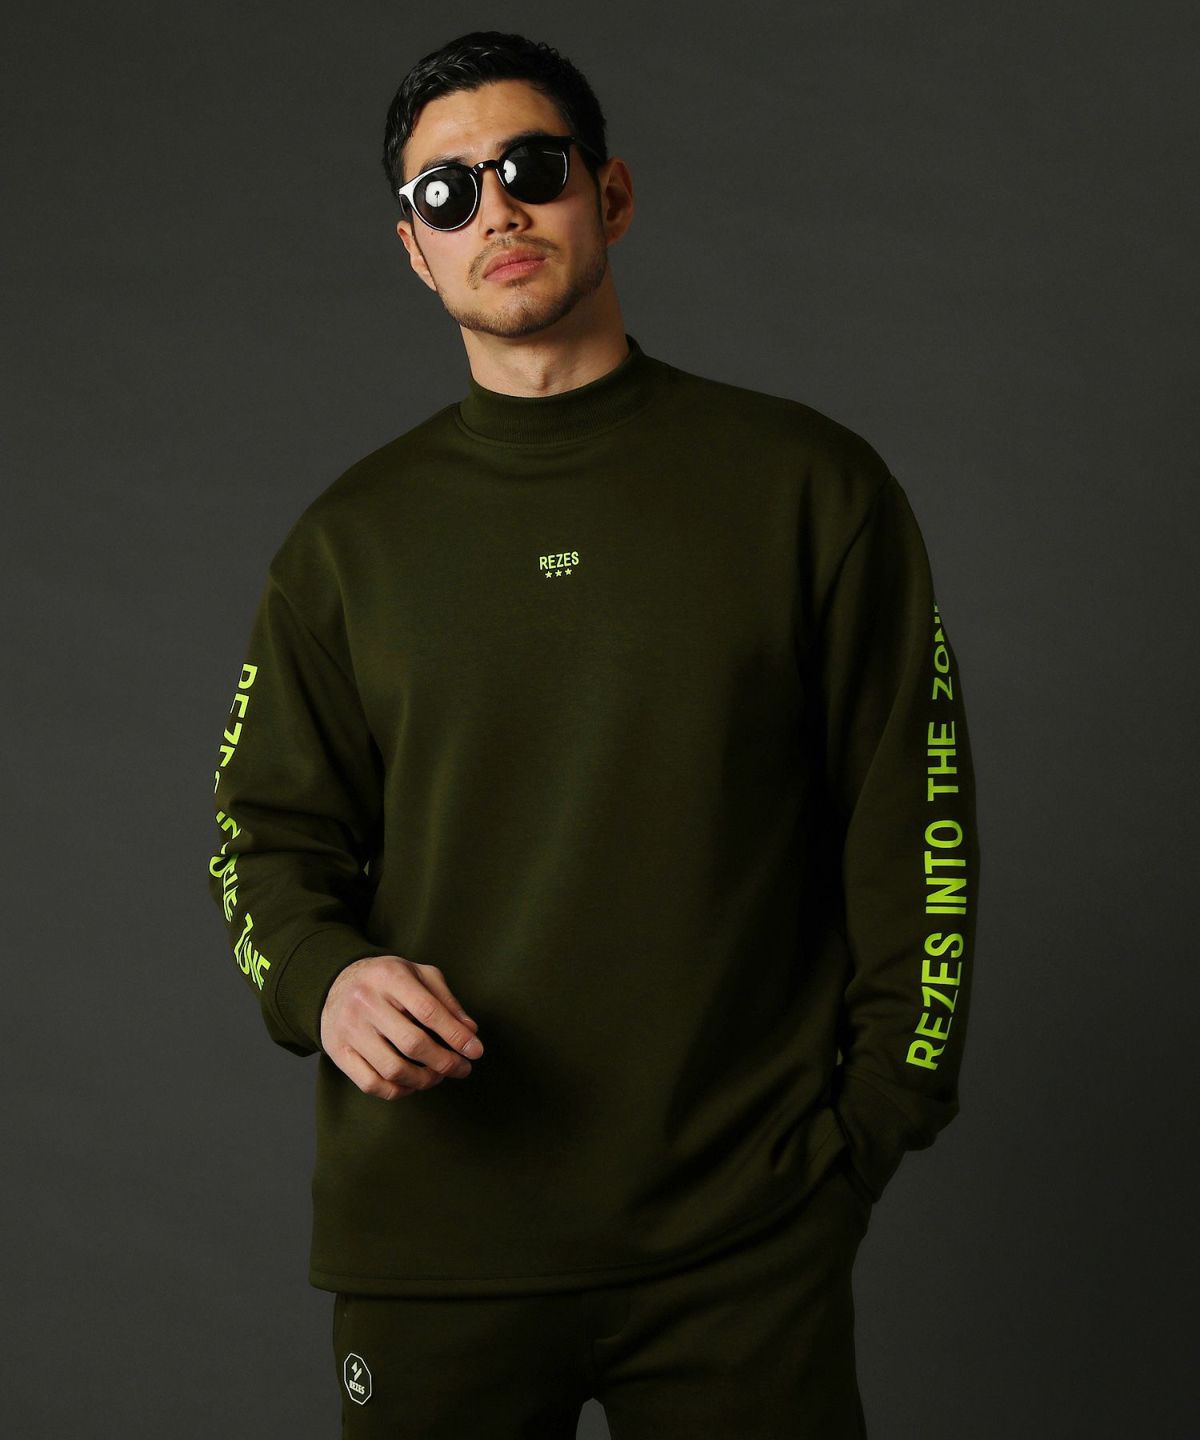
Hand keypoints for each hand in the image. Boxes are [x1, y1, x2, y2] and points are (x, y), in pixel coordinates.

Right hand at [319, 955, 483, 1099]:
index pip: (429, 1011)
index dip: (456, 1035)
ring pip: (392, 1069)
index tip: (476, 1052)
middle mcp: (365, 1002)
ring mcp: (349, 1028)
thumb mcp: (418, 974)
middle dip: (445, 1062)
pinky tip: (412, 1084)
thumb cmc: (387, 980)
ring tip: (438, 1076)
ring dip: (424, 1081)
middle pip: (412, 1043)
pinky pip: (370, 1084)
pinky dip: (397, 1091)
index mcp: (390, 976)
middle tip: (462, 1069)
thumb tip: (470, 1031)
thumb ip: (446, 1000)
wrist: (335, 983)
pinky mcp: (337, 1051)